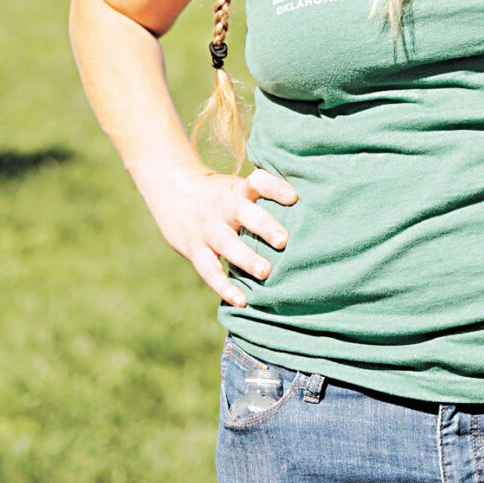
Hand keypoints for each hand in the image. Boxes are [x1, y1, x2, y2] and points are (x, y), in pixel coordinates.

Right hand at [147, 164, 297, 309]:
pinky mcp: (195, 250)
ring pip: (226, 244)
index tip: (294, 197)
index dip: (274, 187)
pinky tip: (242, 300)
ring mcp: (207, 229)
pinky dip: (224, 287)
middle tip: (284, 240)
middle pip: (243, 213)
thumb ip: (264, 196)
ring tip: (266, 272)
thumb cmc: (220, 195)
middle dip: (263, 226)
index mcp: (237, 189)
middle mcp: (222, 207)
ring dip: (245, 259)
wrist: (171, 194)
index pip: (257, 182)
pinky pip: (209, 270)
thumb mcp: (238, 186)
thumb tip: (312, 205)